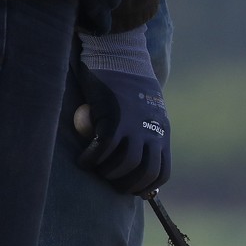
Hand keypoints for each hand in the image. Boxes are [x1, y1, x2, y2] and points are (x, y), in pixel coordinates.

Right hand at [75, 31, 170, 194]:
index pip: (162, 172)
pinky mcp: (114, 117)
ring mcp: (134, 125)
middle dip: (127, 185)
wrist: (120, 54)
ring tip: (96, 170)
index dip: (146, 186)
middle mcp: (153, 131)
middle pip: (145, 172)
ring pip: (126, 164)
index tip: (131, 191)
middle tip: (110, 183)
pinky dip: (92, 159)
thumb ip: (143, 131)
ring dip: (109, 173)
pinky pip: (103, 148)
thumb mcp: (146, 109)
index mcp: (162, 132)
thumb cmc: (128, 84)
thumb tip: (133, 157)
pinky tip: (83, 160)